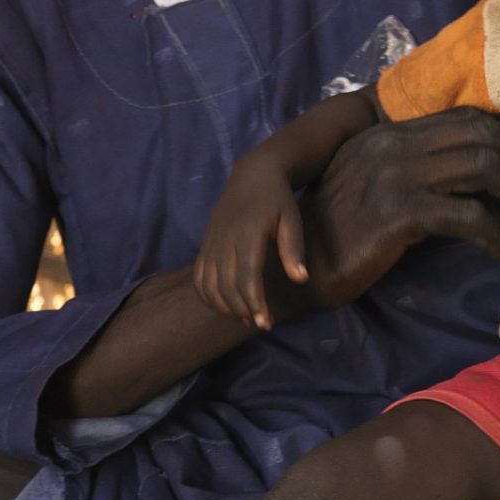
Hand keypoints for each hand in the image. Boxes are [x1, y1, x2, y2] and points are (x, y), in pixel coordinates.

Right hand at [194, 154, 304, 330]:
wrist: (252, 175)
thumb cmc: (278, 200)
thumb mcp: (292, 218)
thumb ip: (293, 249)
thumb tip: (300, 279)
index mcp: (247, 235)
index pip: (246, 277)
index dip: (254, 303)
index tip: (264, 322)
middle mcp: (224, 242)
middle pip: (226, 287)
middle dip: (242, 310)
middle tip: (261, 323)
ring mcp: (211, 244)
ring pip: (209, 286)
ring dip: (225, 307)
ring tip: (246, 316)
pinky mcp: (205, 246)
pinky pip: (199, 279)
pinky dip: (208, 297)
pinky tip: (226, 306)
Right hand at [293, 107, 499, 310]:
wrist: (295, 268)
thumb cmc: (346, 234)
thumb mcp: (383, 187)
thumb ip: (424, 172)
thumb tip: (489, 175)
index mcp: (391, 133)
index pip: (467, 117)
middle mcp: (393, 144)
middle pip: (482, 135)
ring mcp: (393, 175)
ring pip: (481, 165)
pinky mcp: (396, 212)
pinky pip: (466, 214)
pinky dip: (493, 233)